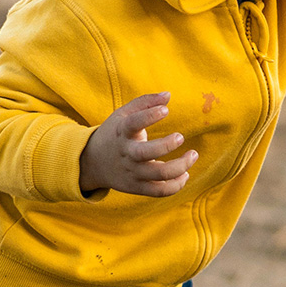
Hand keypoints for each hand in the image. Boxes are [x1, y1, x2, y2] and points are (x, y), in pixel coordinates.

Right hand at [78, 93, 195, 197]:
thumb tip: (168, 95)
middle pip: (145, 153)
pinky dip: (176, 185)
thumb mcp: (123, 114)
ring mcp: (132, 172)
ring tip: (193, 154)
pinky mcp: (138, 187)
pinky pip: (160, 191)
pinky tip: (185, 173)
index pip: (133, 123)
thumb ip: (145, 102)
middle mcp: (127, 154)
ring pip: (158, 174)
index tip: (165, 110)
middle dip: (166, 145)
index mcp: (122, 132)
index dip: (149, 116)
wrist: (92, 163)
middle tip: (181, 136)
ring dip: (181, 166)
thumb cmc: (115, 134)